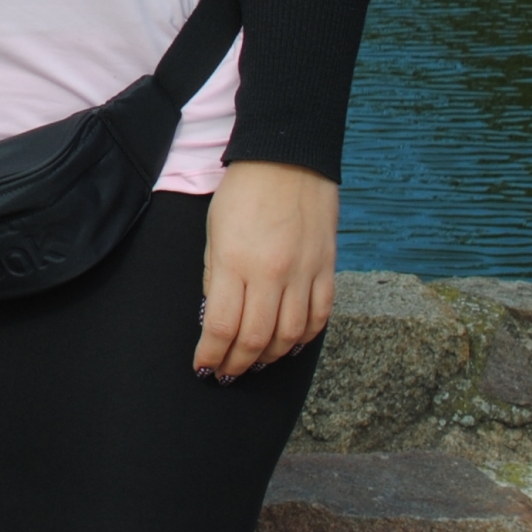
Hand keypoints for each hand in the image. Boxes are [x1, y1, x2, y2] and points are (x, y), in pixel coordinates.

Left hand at [195, 160, 338, 378]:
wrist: (288, 158)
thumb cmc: (243, 192)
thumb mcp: (214, 232)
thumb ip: (216, 278)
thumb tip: (216, 318)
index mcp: (235, 262)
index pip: (222, 327)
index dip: (211, 355)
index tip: (204, 367)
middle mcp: (272, 273)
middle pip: (256, 339)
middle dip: (238, 364)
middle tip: (227, 374)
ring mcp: (304, 272)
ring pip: (290, 335)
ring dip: (271, 356)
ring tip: (256, 362)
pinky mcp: (327, 267)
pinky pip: (320, 315)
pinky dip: (305, 337)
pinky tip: (291, 344)